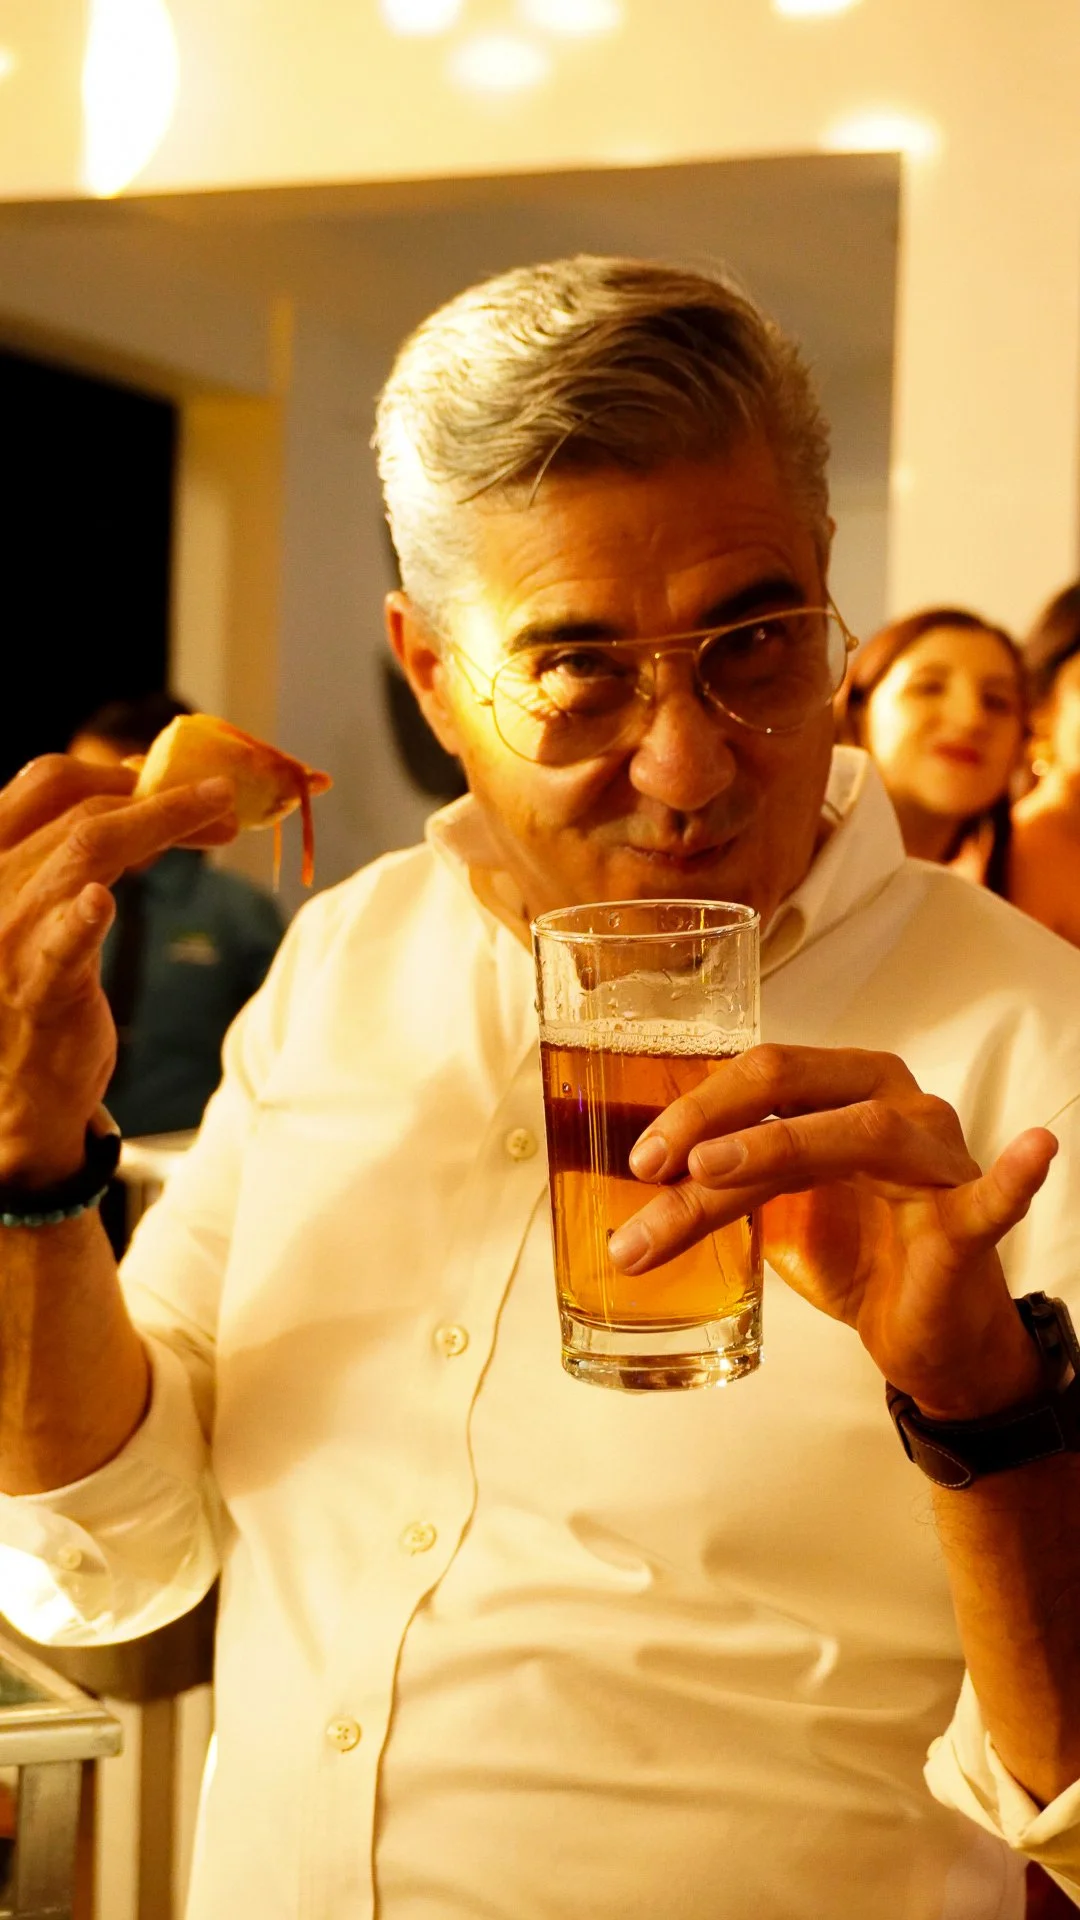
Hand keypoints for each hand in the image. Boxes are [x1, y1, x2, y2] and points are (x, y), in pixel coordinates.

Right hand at [0, 755, 236, 1185]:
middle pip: (76, 806)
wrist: (19, 1087)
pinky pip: (60, 942)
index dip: (116, 767)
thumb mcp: (47, 906)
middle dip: (159, 793)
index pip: (45, 781)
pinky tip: (99, 903)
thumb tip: (146, 797)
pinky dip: (80, 919)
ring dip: (162, 822)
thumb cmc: (40, 987)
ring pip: (84, 849)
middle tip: (223, 800)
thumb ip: (78, 854)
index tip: (174, 778)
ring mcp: (7, 934)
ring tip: (219, 817)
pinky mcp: (38, 987)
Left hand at [607, 1044, 1057, 1417]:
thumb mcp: (768, 1219)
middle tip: (653, 1167)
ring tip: (712, 1171)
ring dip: (777, 1147)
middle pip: (793, 1080)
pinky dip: (1013, 1177)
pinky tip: (1033, 1151)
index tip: (641, 1160)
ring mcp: (935, 1159)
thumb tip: (630, 1204)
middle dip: (712, 1119)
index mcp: (841, 1089)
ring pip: (859, 1131)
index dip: (694, 1108)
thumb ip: (713, 1195)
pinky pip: (992, 1198)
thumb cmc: (854, 1254)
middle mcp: (891, 1104)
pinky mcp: (966, 1222)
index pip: (760, 1072)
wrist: (927, 1337)